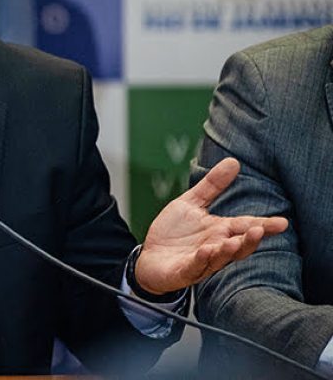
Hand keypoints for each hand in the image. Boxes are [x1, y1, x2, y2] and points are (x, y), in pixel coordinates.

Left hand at [135, 157, 287, 294]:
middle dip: (250, 240)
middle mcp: (215, 247)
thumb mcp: (190, 203)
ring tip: (235, 241)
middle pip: (238, 245)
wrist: (149, 258)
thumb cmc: (174, 233)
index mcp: (219, 231)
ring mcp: (201, 261)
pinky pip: (195, 266)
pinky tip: (206, 250)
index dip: (264, 225)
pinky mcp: (184, 271)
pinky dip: (201, 259)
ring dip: (228, 251)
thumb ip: (212, 186)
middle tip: (261, 230)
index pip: (245, 226)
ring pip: (220, 258)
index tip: (283, 222)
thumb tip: (234, 161)